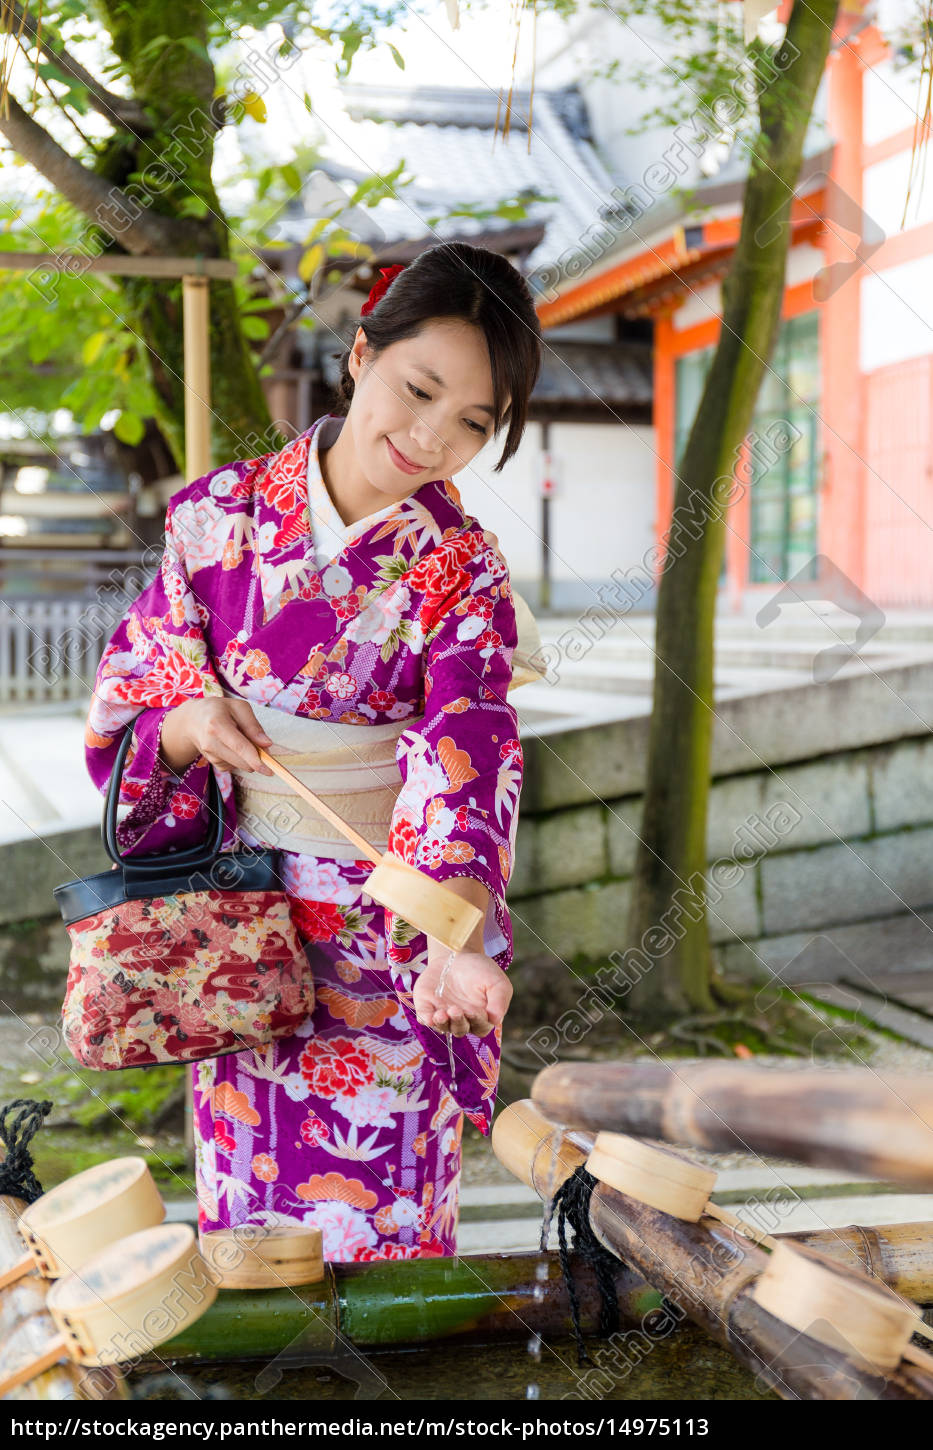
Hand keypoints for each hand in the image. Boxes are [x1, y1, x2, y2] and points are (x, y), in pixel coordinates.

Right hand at [159, 697, 275, 776]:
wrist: (193, 719)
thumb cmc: (219, 710)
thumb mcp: (239, 707)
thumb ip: (253, 726)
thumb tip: (267, 744)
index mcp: (217, 724)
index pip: (239, 746)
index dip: (255, 759)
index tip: (269, 770)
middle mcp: (210, 742)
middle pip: (241, 760)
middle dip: (257, 758)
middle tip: (260, 744)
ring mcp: (210, 755)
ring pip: (240, 765)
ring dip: (248, 756)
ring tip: (239, 737)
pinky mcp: (213, 763)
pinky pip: (235, 766)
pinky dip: (239, 758)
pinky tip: (232, 745)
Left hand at [413, 951, 511, 1037]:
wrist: (456, 955)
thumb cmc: (480, 970)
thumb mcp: (497, 981)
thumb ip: (500, 1001)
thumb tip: (496, 1020)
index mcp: (480, 1017)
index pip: (480, 1027)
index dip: (477, 1021)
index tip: (475, 1010)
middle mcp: (461, 1020)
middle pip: (460, 1029)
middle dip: (458, 1022)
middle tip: (456, 1009)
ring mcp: (443, 1014)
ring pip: (442, 1027)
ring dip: (442, 1023)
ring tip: (441, 1014)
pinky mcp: (427, 1007)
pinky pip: (425, 1018)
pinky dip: (426, 1020)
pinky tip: (429, 1017)